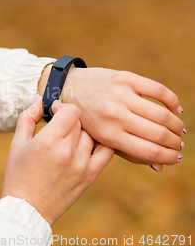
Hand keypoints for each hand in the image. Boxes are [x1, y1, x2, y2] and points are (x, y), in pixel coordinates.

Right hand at [2, 98, 113, 225]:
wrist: (28, 208)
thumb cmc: (18, 174)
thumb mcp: (17, 143)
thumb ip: (28, 117)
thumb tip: (39, 99)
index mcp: (48, 142)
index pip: (71, 111)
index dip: (62, 106)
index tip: (54, 111)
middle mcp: (68, 152)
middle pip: (81, 122)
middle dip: (70, 118)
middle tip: (60, 122)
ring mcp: (82, 165)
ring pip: (92, 134)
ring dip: (82, 130)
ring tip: (70, 135)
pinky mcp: (90, 175)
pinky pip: (106, 151)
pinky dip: (101, 142)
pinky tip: (89, 141)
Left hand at [39, 66, 185, 170]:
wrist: (65, 88)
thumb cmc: (85, 119)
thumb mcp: (98, 139)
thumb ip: (127, 153)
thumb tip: (159, 167)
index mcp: (108, 135)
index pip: (148, 151)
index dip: (168, 157)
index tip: (176, 158)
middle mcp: (114, 115)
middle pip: (158, 134)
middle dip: (174, 142)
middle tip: (179, 144)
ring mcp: (120, 95)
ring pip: (161, 114)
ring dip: (176, 125)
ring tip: (179, 130)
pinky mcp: (124, 78)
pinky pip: (158, 90)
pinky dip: (172, 101)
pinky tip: (176, 109)